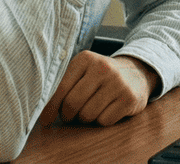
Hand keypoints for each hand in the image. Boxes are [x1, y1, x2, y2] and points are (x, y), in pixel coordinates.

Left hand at [40, 51, 159, 126]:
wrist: (137, 73)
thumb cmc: (101, 76)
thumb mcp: (83, 70)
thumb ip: (63, 84)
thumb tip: (43, 113)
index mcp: (85, 59)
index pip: (60, 88)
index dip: (50, 107)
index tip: (45, 120)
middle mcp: (102, 67)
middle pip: (72, 103)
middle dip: (68, 115)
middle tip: (70, 116)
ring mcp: (117, 83)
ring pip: (87, 115)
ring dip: (85, 118)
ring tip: (90, 110)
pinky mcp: (128, 99)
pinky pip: (104, 121)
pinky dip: (101, 121)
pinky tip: (106, 110)